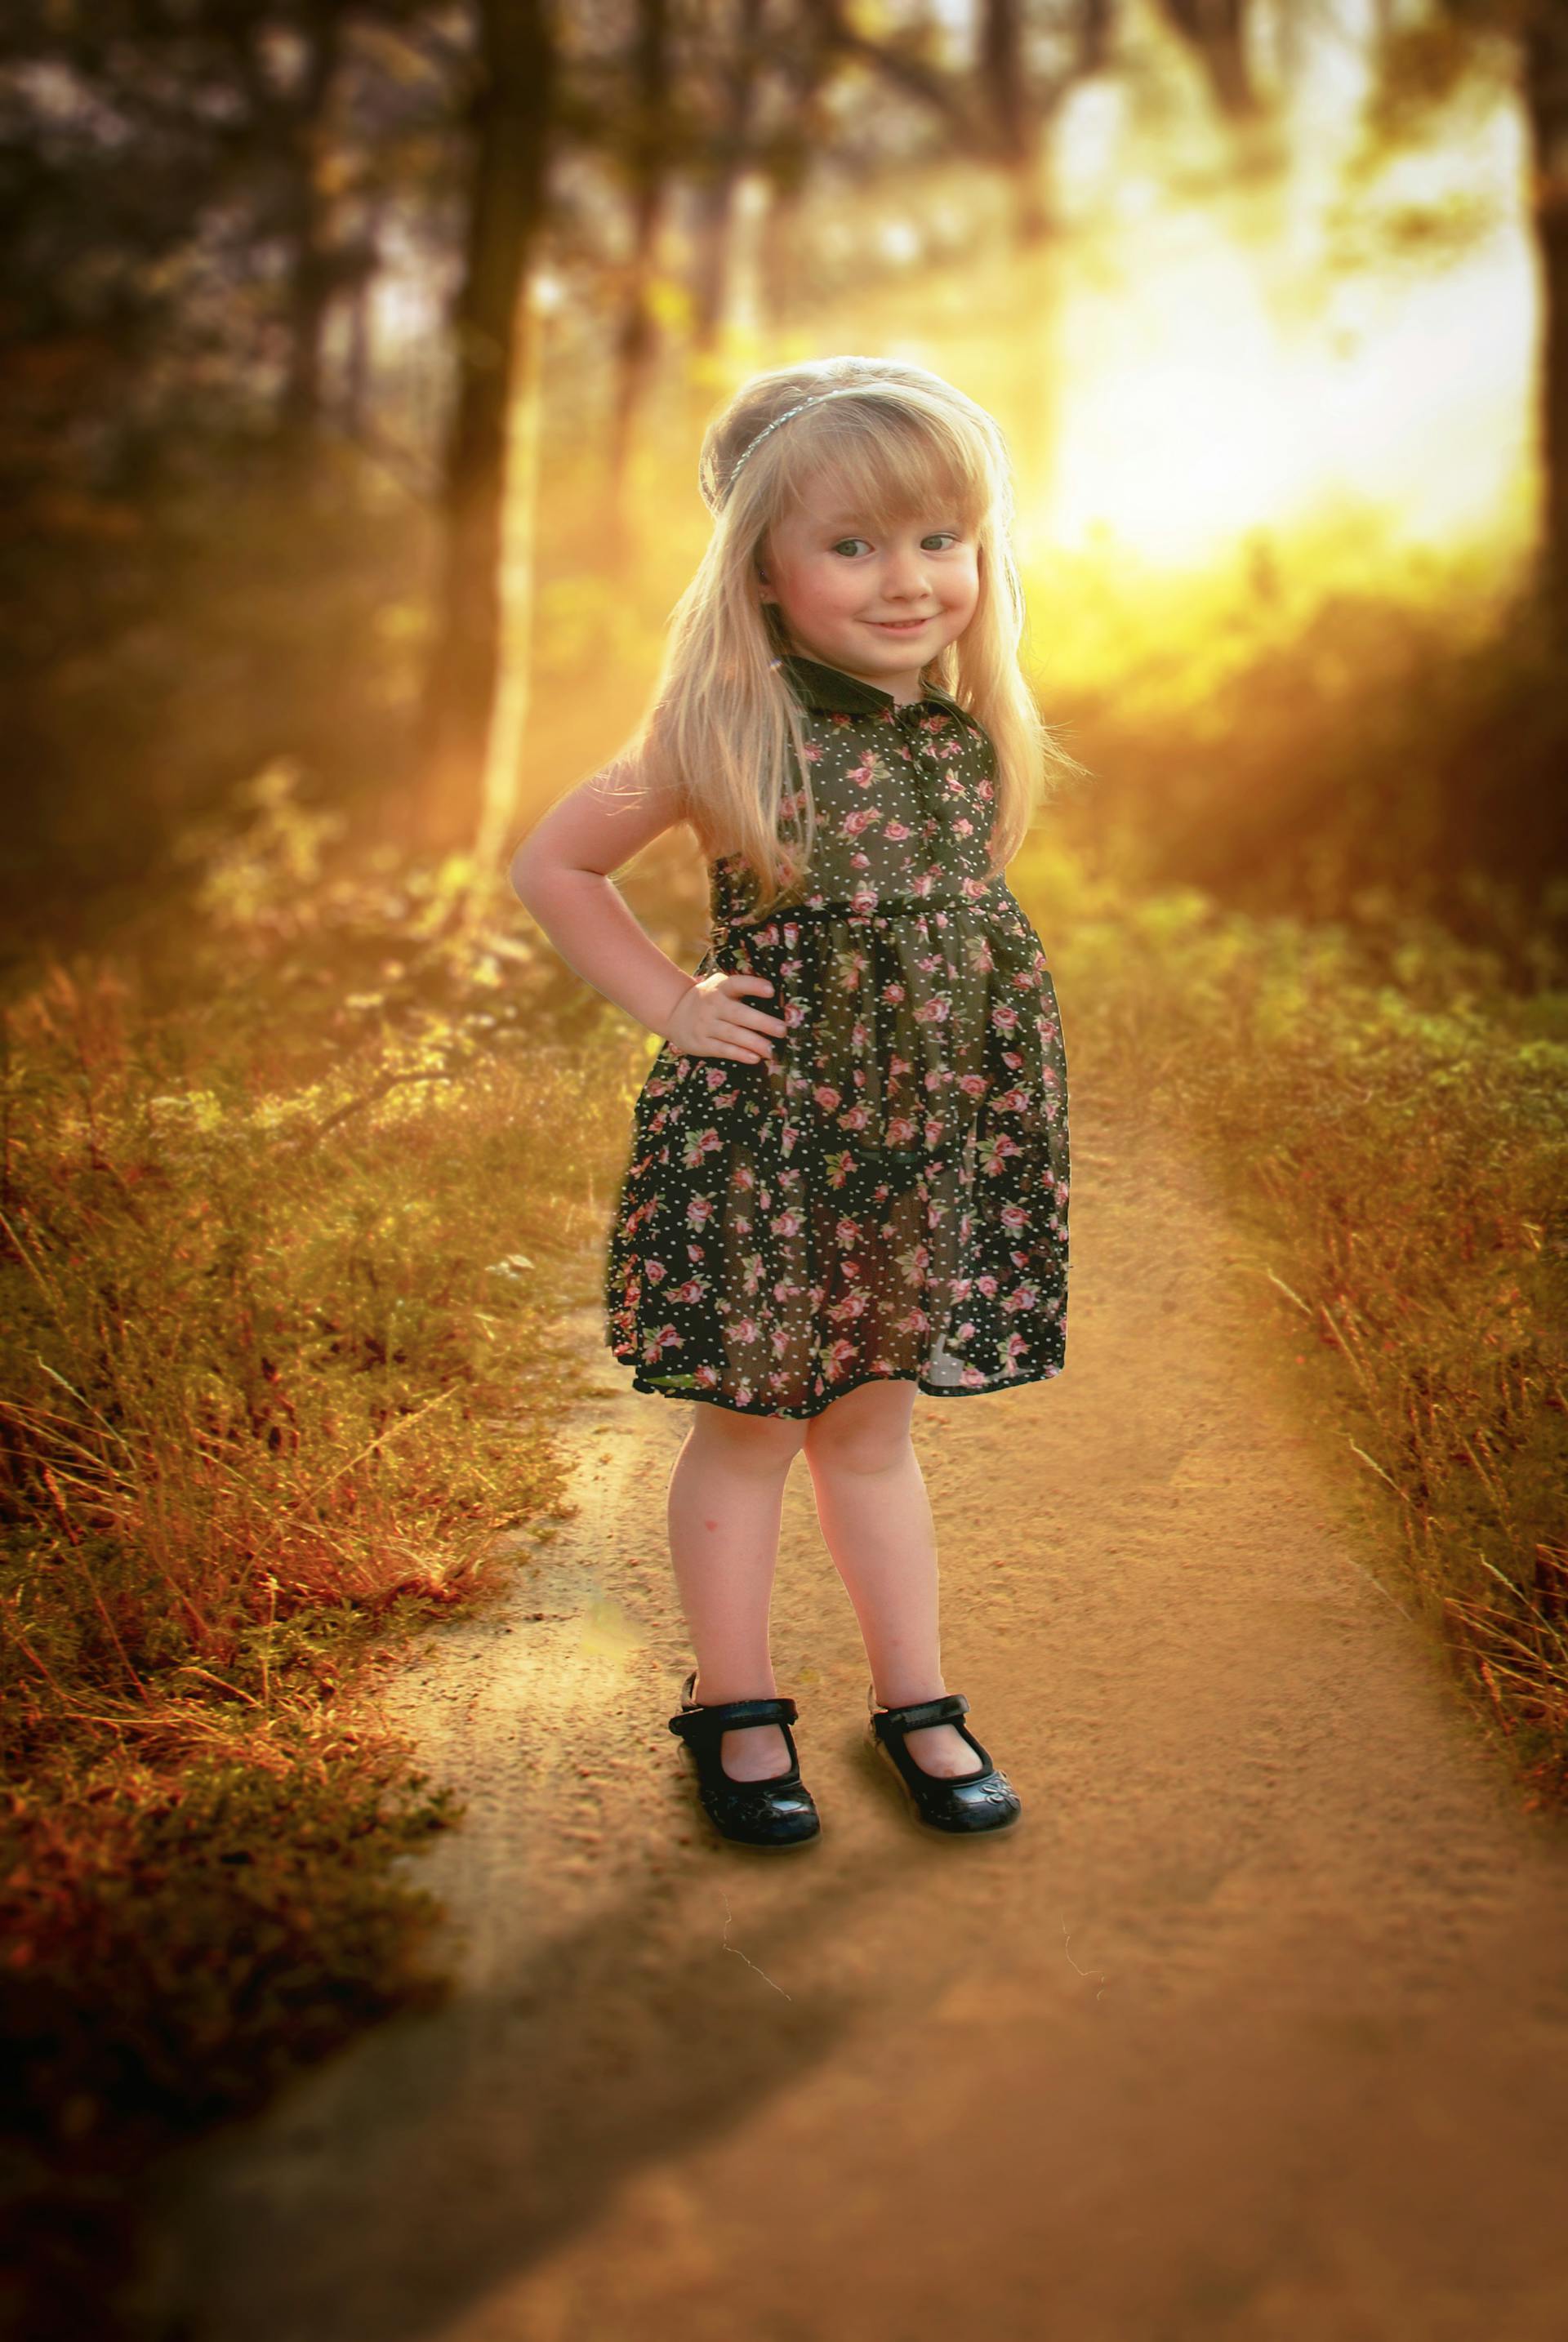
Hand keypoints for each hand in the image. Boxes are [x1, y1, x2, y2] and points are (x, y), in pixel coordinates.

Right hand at [663, 971, 788, 1062]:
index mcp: (721, 988)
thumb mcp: (721, 987)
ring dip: (754, 1042)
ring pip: (732, 1034)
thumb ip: (742, 988)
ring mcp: (706, 1025)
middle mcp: (713, 1006)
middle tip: (782, 1030)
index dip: (754, 986)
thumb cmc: (710, 999)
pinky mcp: (702, 1043)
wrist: (674, 1013)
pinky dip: (739, 1054)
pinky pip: (723, 1049)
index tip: (771, 990)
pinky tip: (755, 1058)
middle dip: (762, 1022)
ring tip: (772, 1050)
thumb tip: (778, 998)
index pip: (738, 984)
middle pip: (739, 1014)